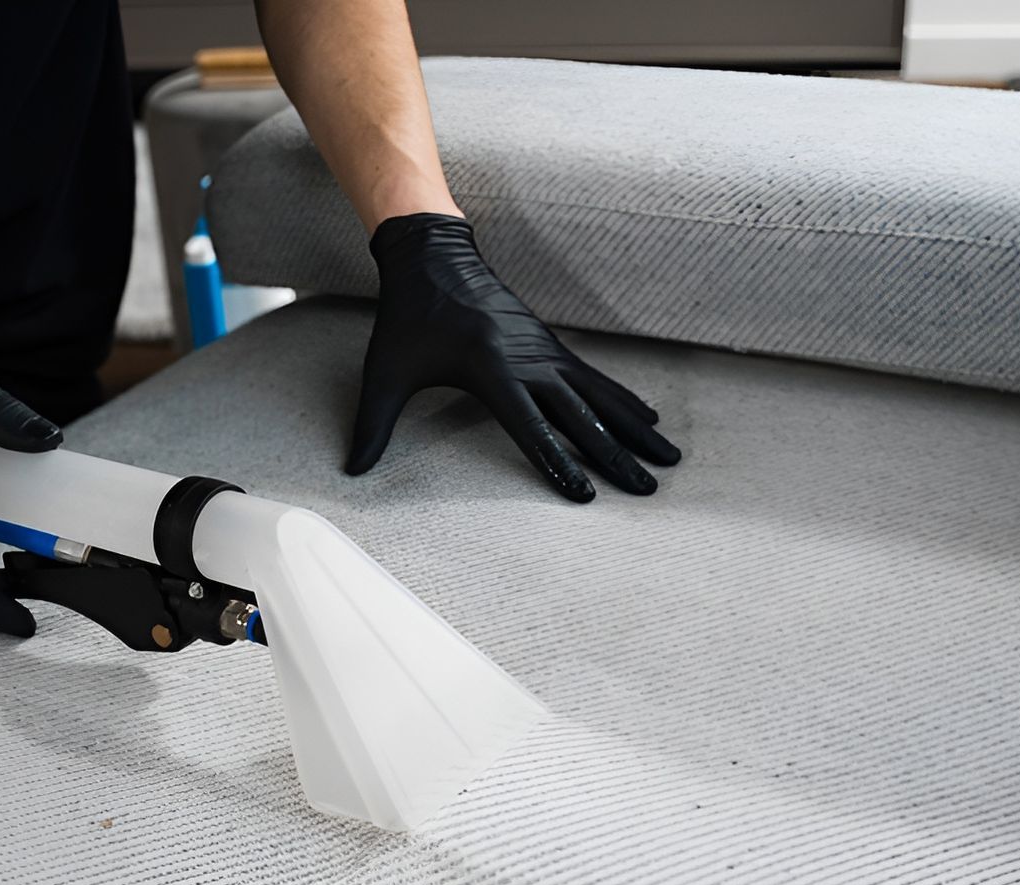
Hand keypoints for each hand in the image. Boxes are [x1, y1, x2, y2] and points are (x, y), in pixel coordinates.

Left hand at [350, 213, 678, 501]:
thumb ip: (371, 425)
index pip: (532, 428)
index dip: (559, 463)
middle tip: (646, 490)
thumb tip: (351, 471)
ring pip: (600, 398)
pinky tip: (648, 420)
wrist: (432, 255)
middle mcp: (528, 360)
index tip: (586, 494)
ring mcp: (545, 351)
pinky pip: (596, 379)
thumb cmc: (407, 318)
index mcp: (491, 370)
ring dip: (635, 430)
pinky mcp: (551, 346)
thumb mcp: (385, 371)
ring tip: (668, 460)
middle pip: (581, 417)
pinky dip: (625, 401)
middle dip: (615, 456)